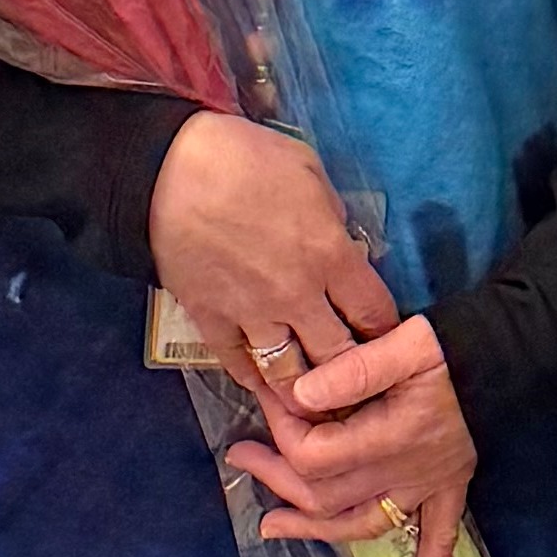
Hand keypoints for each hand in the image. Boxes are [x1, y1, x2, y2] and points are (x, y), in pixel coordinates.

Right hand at [143, 119, 395, 380]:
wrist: (168, 170)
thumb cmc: (244, 158)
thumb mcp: (308, 170)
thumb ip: (331, 213)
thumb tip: (339, 238)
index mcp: (329, 255)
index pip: (375, 312)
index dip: (387, 330)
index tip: (387, 336)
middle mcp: (297, 296)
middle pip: (339, 356)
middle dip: (353, 371)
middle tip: (357, 378)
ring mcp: (252, 314)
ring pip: (289, 374)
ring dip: (305, 389)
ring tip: (314, 397)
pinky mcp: (210, 321)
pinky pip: (237, 364)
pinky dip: (253, 378)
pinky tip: (263, 381)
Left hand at [229, 316, 479, 556]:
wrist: (506, 356)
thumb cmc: (451, 347)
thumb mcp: (404, 342)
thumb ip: (352, 370)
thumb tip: (298, 394)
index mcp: (393, 436)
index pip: (317, 456)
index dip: (282, 432)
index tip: (267, 401)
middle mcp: (408, 472)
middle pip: (326, 495)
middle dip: (276, 477)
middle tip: (241, 456)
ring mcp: (429, 487)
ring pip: (361, 525)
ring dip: (315, 529)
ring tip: (271, 526)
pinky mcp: (449, 490)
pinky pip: (440, 542)